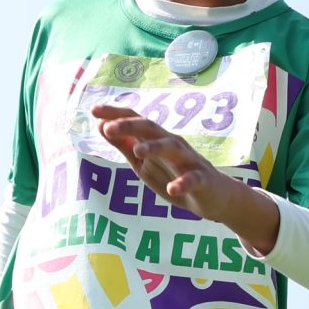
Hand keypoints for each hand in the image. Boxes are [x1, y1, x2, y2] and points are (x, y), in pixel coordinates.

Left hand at [89, 104, 246, 224]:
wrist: (214, 198)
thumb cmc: (175, 176)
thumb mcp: (144, 164)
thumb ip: (125, 146)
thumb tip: (102, 126)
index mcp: (157, 139)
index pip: (135, 121)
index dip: (116, 115)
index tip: (94, 110)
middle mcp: (173, 144)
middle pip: (151, 129)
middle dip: (130, 126)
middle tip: (108, 128)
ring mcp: (189, 160)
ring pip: (172, 147)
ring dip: (155, 147)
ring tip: (138, 151)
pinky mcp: (203, 180)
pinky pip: (193, 179)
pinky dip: (183, 183)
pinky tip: (173, 188)